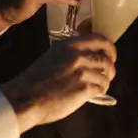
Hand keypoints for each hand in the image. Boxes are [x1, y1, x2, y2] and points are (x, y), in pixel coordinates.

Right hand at [0, 33, 115, 131]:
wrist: (25, 99)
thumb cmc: (35, 80)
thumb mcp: (52, 56)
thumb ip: (70, 52)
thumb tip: (87, 53)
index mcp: (69, 45)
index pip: (99, 38)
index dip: (109, 46)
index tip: (109, 53)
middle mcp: (78, 55)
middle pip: (107, 56)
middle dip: (111, 64)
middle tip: (109, 71)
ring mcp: (82, 72)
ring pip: (106, 73)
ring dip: (106, 80)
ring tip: (100, 85)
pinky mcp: (84, 88)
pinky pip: (102, 87)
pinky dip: (101, 90)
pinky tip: (95, 93)